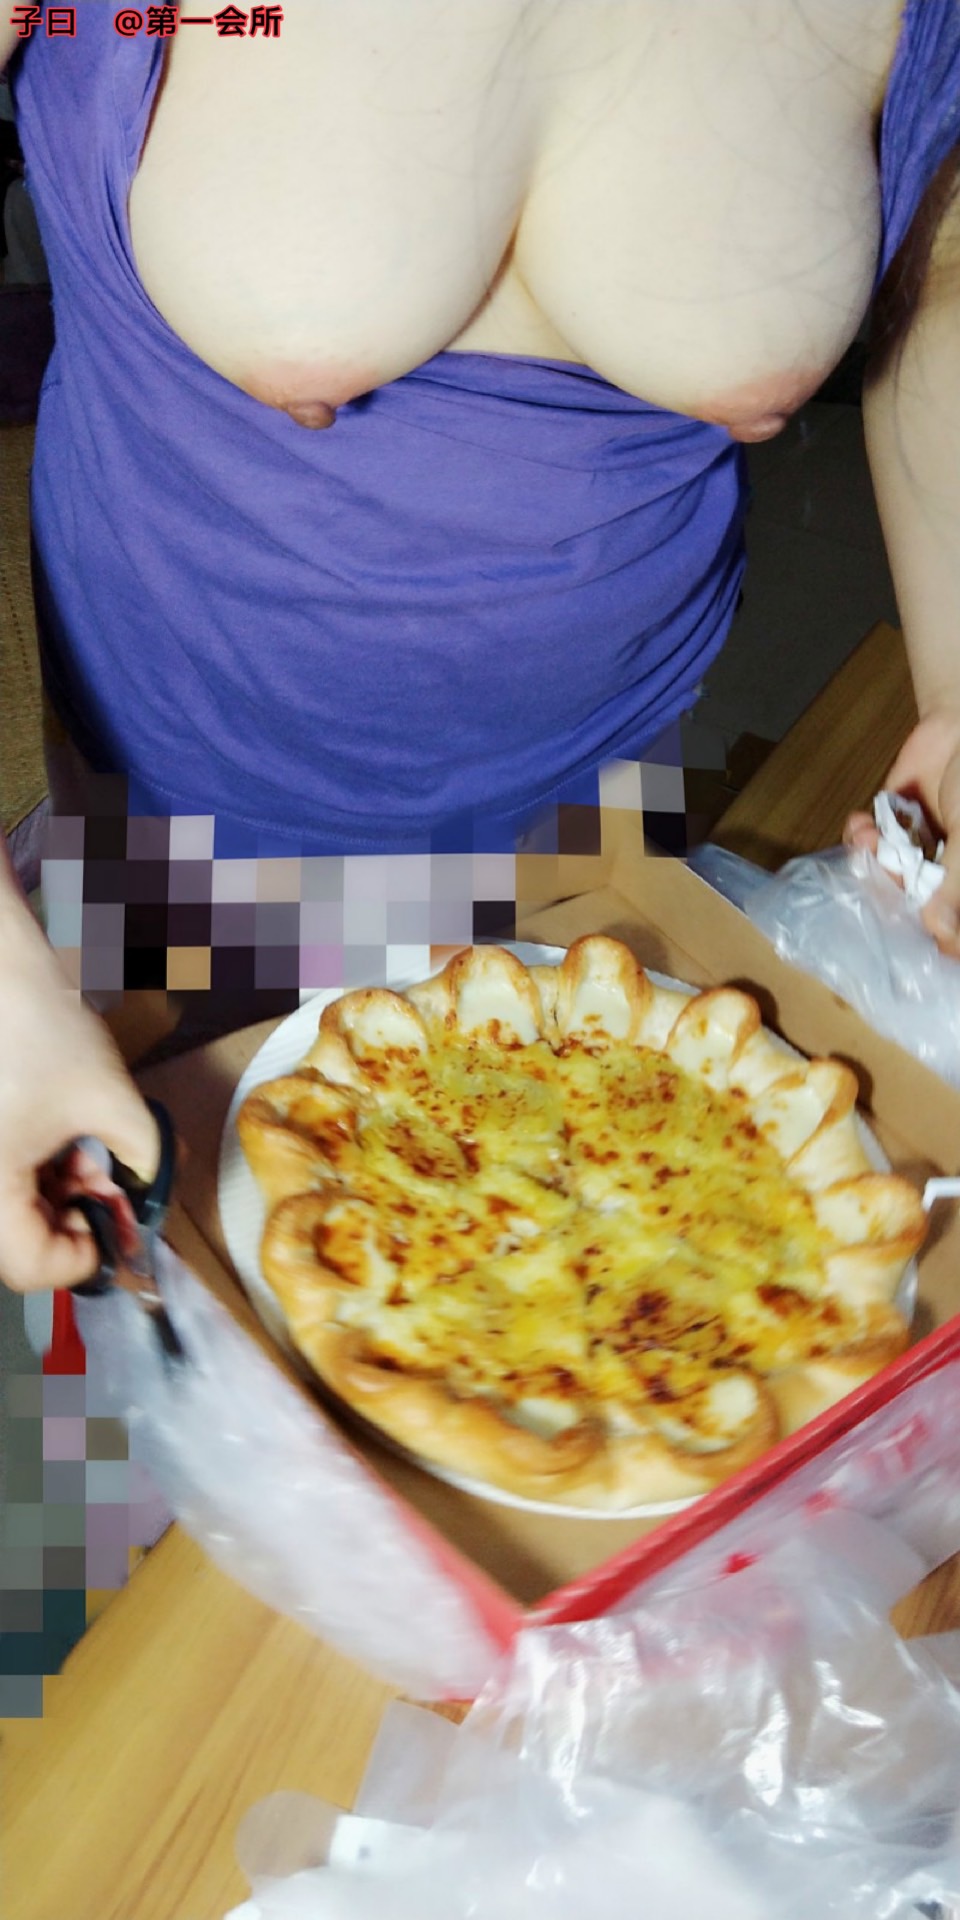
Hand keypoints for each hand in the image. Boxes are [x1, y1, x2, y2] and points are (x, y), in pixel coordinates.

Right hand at [0, 919, 159, 1292]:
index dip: (85, 1260)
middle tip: (113, 1187)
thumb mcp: (110, 1099)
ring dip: (59, 1197)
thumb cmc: (40, 1029)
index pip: (30, 1267)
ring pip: (11, 1212)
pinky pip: (3, 1180)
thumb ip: (147, 1157)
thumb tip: (161, 1191)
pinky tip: (65, 1143)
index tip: (120, 1230)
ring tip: (92, 1155)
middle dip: (76, 1221)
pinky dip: (36, 1174)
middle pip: (19, 1243)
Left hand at [843, 708, 959, 956]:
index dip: (938, 944)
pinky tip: (860, 820)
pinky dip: (860, 837)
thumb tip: (942, 934)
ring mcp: (920, 858)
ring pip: (888, 881)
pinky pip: (870, 851)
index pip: (952, 931)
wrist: (958, 724)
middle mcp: (948, 879)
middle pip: (916, 910)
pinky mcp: (893, 834)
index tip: (913, 947)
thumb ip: (959, 883)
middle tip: (883, 859)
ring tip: (868, 833)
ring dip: (872, 859)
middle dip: (892, 888)